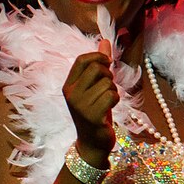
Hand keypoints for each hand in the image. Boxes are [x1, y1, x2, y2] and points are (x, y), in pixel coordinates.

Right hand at [62, 38, 118, 163]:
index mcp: (68, 86)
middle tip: (108, 87)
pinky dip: (115, 100)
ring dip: (113, 90)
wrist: (92, 142)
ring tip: (107, 102)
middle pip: (96, 68)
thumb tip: (105, 41)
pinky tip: (110, 108)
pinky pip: (111, 96)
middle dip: (108, 75)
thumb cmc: (94, 112)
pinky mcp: (92, 115)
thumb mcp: (94, 88)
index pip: (81, 60)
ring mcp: (80, 106)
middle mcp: (71, 94)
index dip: (98, 57)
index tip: (107, 63)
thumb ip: (99, 65)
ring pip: (107, 83)